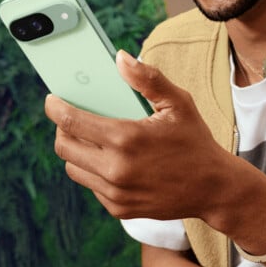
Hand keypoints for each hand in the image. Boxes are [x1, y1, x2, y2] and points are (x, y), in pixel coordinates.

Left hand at [44, 50, 245, 220]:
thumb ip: (148, 78)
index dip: (55, 108)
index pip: (71, 121)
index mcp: (126, 138)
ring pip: (73, 168)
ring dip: (75, 150)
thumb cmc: (195, 141)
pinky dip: (92, 170)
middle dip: (62, 128)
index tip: (51, 99)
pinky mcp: (119, 208)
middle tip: (70, 117)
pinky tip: (109, 158)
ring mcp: (116, 192)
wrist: (214, 189)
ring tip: (88, 137)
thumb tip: (119, 58)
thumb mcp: (178, 103)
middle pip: (64, 146)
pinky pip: (91, 185)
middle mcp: (116, 169)